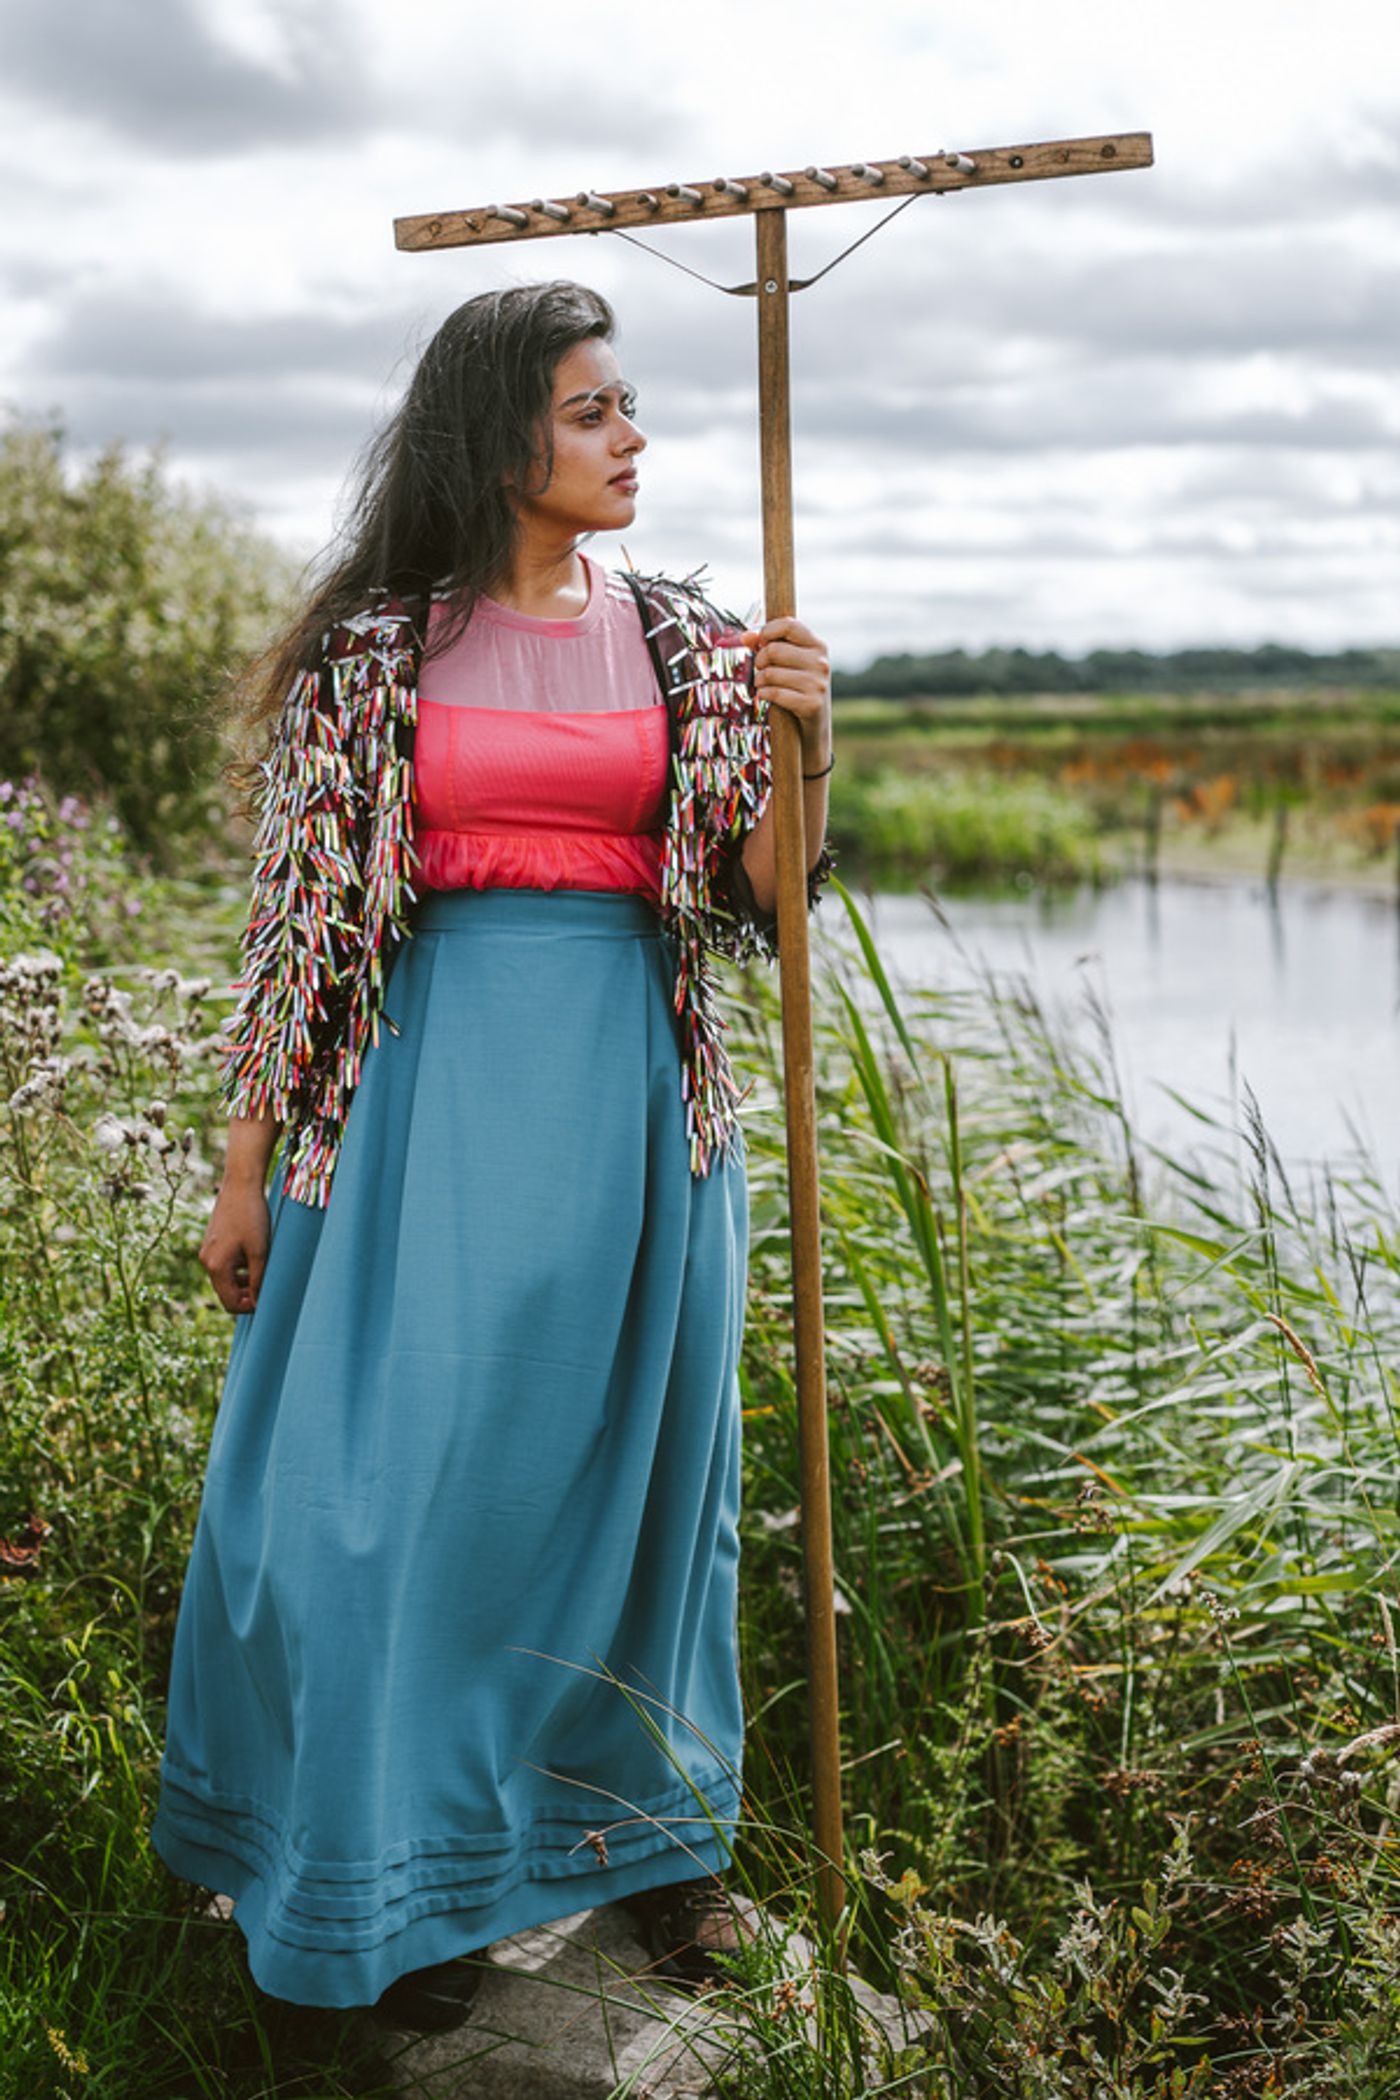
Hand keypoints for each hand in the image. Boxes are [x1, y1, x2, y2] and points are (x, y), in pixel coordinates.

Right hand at [200, 1182, 270, 1314]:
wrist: (240, 1186)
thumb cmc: (252, 1217)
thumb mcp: (259, 1251)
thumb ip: (258, 1279)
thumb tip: (258, 1302)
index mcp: (216, 1266)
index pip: (229, 1302)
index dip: (248, 1307)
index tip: (266, 1301)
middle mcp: (206, 1261)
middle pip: (225, 1292)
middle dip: (246, 1295)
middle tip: (267, 1288)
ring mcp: (207, 1251)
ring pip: (225, 1279)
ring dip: (243, 1282)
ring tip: (263, 1273)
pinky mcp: (212, 1243)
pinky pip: (224, 1265)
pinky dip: (238, 1269)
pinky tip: (254, 1259)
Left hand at [738, 616, 831, 766]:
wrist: (813, 726)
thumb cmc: (797, 688)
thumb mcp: (788, 664)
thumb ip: (767, 645)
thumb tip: (745, 636)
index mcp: (818, 646)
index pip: (789, 624)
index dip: (767, 631)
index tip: (761, 642)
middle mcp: (821, 663)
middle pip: (774, 650)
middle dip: (759, 660)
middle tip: (760, 669)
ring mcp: (818, 684)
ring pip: (771, 673)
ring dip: (759, 680)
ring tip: (762, 685)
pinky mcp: (811, 704)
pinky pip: (775, 693)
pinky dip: (764, 694)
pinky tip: (765, 696)